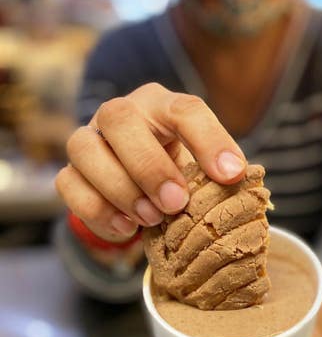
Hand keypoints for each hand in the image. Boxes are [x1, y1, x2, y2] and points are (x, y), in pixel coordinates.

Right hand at [55, 83, 246, 241]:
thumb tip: (237, 182)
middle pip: (118, 118)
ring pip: (84, 149)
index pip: (185, 110)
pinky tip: (127, 229)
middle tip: (176, 203)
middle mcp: (119, 114)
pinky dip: (97, 211)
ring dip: (120, 189)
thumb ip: (216, 174)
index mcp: (161, 106)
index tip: (231, 176)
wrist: (141, 189)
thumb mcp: (201, 168)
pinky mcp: (71, 173)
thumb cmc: (178, 174)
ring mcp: (89, 141)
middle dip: (149, 166)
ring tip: (152, 219)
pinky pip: (69, 186)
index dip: (210, 140)